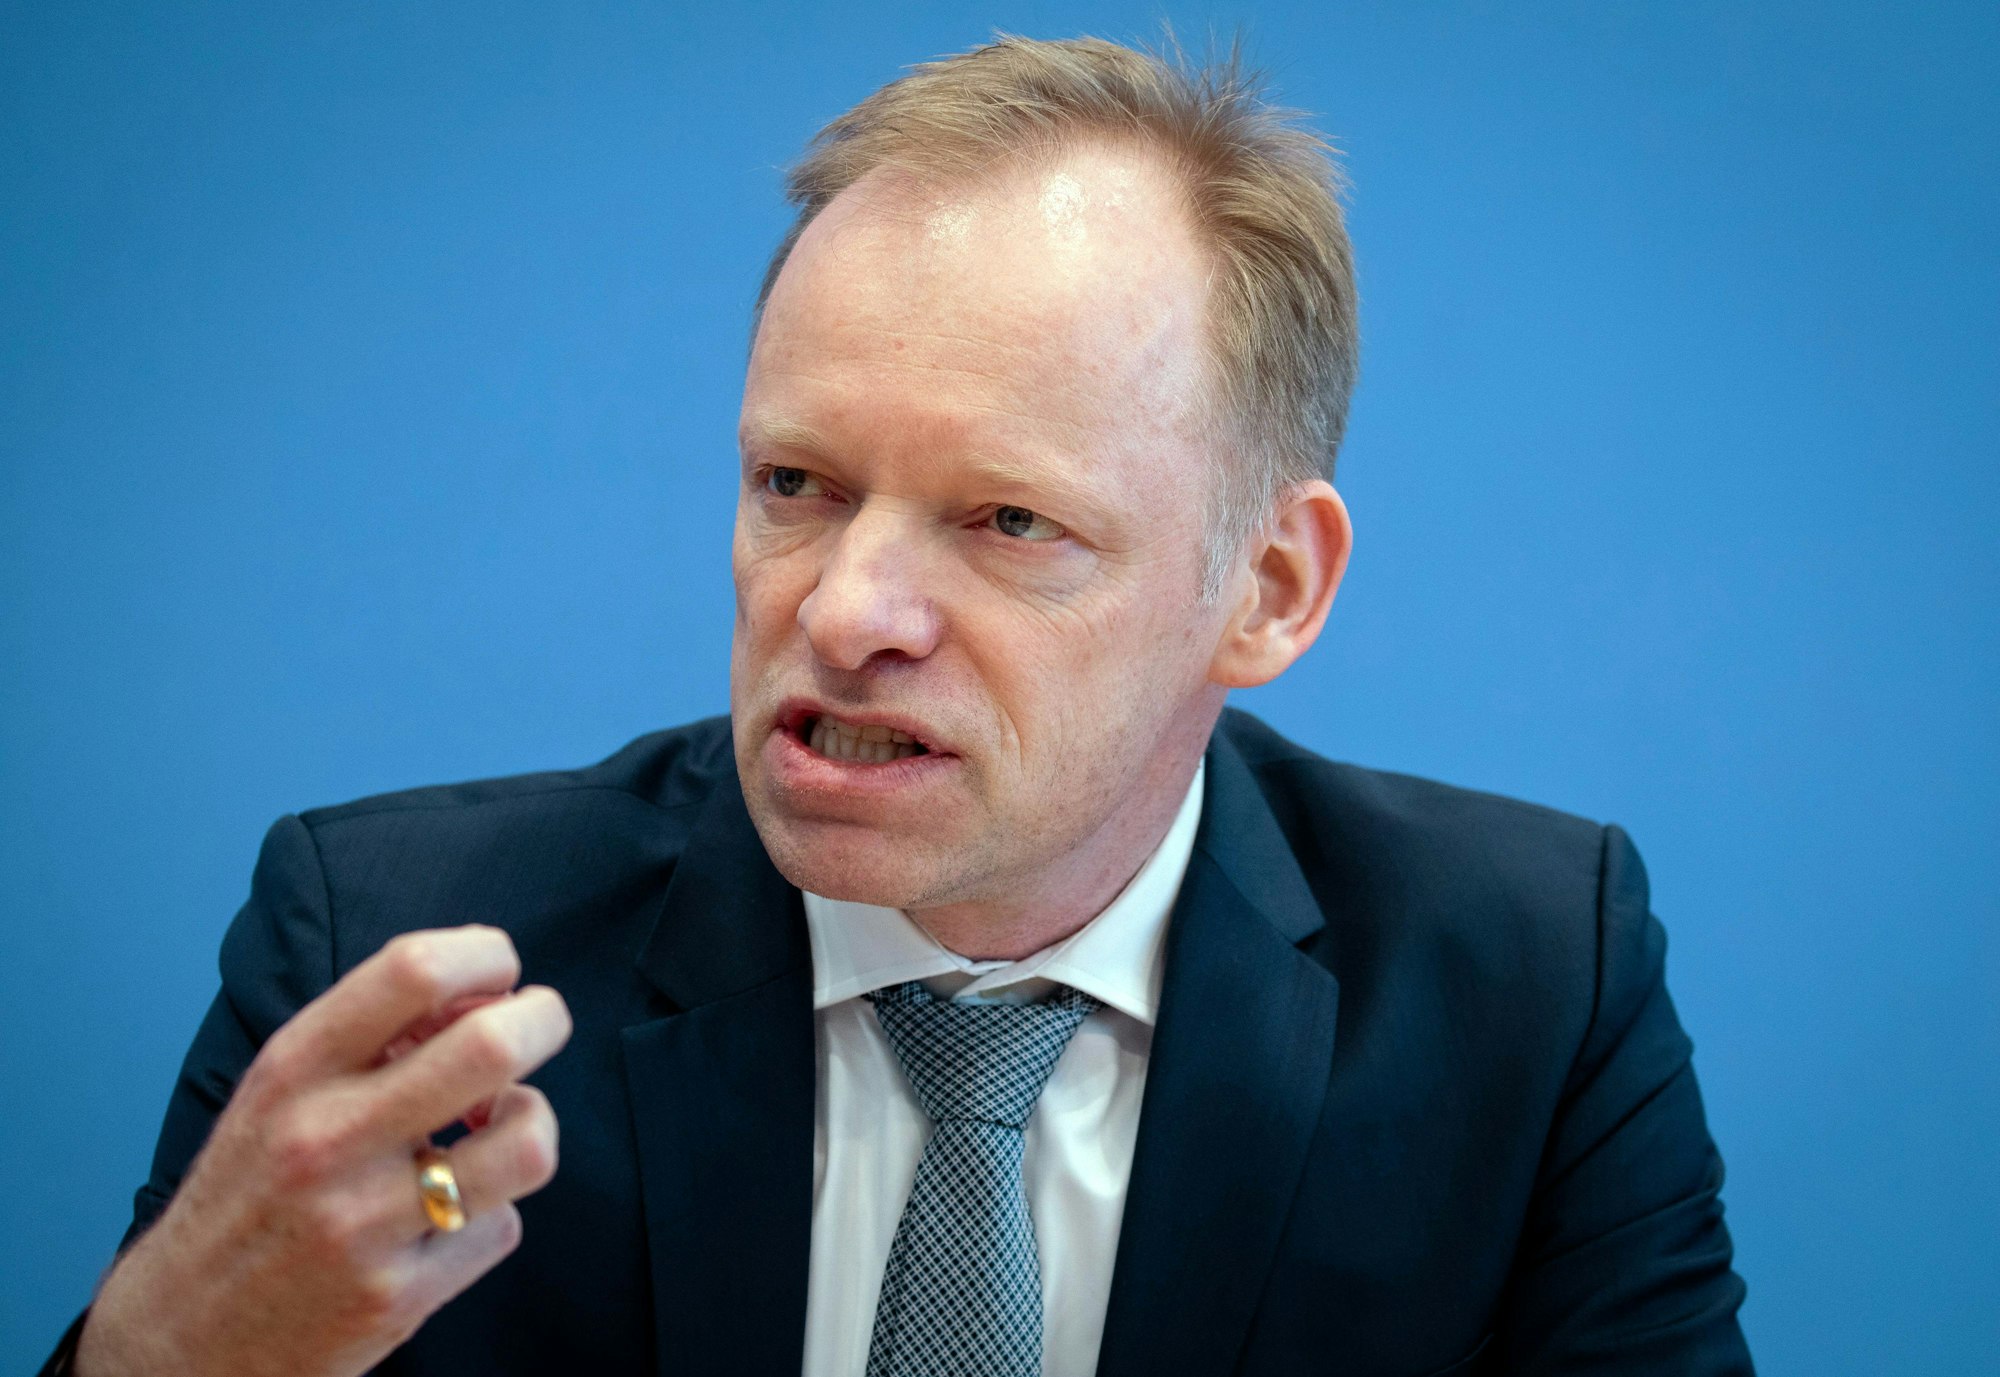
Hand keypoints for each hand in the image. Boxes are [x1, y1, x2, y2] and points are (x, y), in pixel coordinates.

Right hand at [74, 925, 572, 1376]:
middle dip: (544, 1020)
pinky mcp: (398, 1297)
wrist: (180, 1339)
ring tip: (498, 1127)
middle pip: (492, 1045)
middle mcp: (325, 1138)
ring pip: (525, 1143)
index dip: (486, 956)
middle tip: (537, 1028)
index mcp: (293, 1070)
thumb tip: (483, 992)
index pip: (412, 969)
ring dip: (532, 1122)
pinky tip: (453, 1214)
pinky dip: (493, 1212)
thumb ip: (371, 1033)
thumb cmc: (250, 1192)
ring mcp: (364, 1223)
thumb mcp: (279, 1091)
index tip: (499, 974)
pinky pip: (503, 1226)